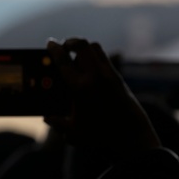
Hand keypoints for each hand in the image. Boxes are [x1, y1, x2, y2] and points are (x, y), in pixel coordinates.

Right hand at [45, 38, 159, 162]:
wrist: (132, 136)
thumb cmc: (100, 136)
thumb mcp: (73, 133)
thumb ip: (57, 123)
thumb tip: (47, 118)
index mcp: (80, 87)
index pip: (63, 60)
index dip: (54, 49)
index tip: (50, 43)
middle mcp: (95, 76)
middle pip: (81, 45)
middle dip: (70, 42)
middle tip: (63, 46)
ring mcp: (109, 75)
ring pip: (95, 48)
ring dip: (84, 47)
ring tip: (76, 55)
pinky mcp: (118, 78)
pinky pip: (105, 58)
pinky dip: (95, 56)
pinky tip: (90, 67)